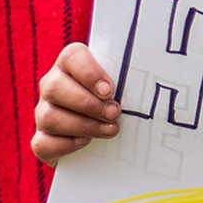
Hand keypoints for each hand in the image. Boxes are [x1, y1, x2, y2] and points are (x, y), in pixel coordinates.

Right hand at [34, 43, 119, 166]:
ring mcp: (43, 112)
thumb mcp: (125, 87)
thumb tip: (160, 76)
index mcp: (71, 65)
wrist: (107, 140)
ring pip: (49, 117)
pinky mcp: (42, 139)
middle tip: (114, 113)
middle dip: (88, 104)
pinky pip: (42, 144)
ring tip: (110, 130)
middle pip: (54, 87)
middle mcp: (52, 85)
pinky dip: (66, 145)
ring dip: (83, 125)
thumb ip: (131, 79)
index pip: (72, 56)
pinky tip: (86, 143)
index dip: (89, 73)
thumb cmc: (119, 103)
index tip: (109, 90)